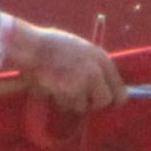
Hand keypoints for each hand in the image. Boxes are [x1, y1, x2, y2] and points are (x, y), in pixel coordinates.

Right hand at [6, 23, 125, 115]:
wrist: (30, 47)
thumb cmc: (52, 44)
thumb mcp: (81, 49)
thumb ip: (94, 66)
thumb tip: (103, 85)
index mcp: (101, 58)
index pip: (120, 89)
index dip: (116, 99)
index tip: (112, 103)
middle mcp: (95, 72)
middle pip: (104, 102)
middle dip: (92, 103)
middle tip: (80, 97)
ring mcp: (81, 84)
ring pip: (80, 106)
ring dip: (70, 101)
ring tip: (58, 85)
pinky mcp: (66, 93)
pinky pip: (64, 104)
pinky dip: (57, 99)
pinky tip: (50, 86)